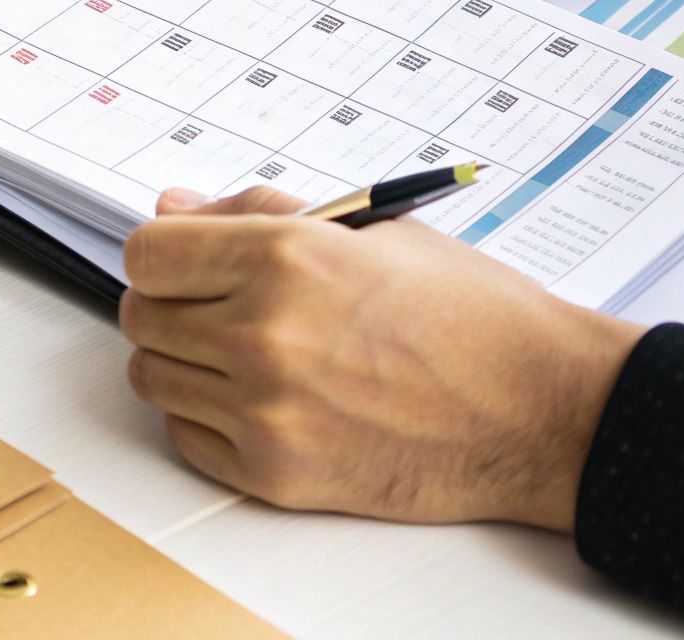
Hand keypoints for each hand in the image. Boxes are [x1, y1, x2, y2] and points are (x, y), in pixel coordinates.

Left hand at [120, 186, 644, 530]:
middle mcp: (263, 332)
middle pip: (142, 317)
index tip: (186, 263)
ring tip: (246, 353)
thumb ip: (255, 213)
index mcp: (284, 256)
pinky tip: (260, 399)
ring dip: (184, 362)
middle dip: (172, 305)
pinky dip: (206, 418)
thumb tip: (173, 211)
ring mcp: (264, 409)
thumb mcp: (369, 230)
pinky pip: (186, 438)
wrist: (540, 409)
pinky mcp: (275, 473)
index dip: (165, 255)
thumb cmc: (469, 315)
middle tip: (220, 307)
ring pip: (153, 379)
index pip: (147, 253)